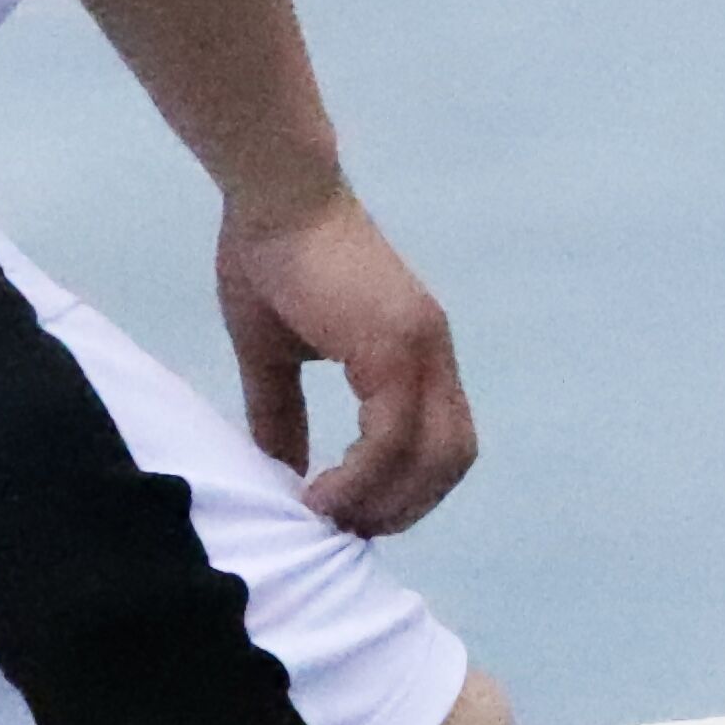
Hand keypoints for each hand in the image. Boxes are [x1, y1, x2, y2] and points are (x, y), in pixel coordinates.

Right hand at [218, 180, 479, 536]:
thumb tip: (285, 473)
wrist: (273, 196)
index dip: (406, 489)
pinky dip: (362, 478)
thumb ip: (283, 414)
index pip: (442, 441)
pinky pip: (391, 437)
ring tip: (329, 517)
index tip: (354, 515)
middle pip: (452, 458)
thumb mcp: (275, 355)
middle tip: (347, 529)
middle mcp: (432, 351)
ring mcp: (420, 346)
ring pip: (433, 455)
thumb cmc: (271, 260)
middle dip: (404, 507)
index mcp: (415, 350)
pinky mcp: (393, 346)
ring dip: (385, 501)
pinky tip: (319, 492)